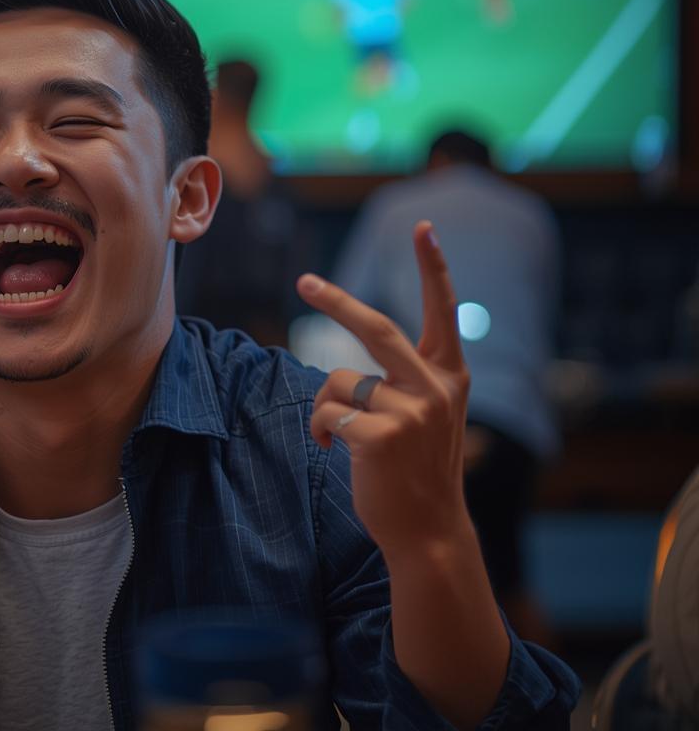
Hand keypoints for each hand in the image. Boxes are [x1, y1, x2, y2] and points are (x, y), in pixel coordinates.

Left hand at [297, 221, 474, 562]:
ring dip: (330, 407)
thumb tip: (346, 370)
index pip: (443, 310)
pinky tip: (341, 451)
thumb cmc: (416, 469)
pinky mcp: (381, 435)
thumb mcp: (428, 417)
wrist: (428, 529)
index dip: (433, 267)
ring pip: (339, 381)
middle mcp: (437, 387)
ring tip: (349, 438)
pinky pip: (328, 413)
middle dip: (336, 301)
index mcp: (451, 376)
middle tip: (304, 280)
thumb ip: (407, 381)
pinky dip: (323, 431)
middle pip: (377, 327)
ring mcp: (412, 411)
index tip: (422, 227)